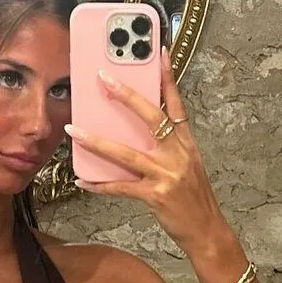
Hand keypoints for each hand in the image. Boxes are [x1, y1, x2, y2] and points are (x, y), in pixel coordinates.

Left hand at [64, 48, 229, 251]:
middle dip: (126, 96)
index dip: (168, 77)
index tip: (158, 52)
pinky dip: (100, 185)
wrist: (207, 230)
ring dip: (97, 141)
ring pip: (127, 153)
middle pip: (152, 118)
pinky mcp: (156, 195)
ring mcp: (167, 174)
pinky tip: (83, 182)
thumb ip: (167, 146)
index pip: (177, 103)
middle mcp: (178, 154)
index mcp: (187, 143)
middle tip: (104, 78)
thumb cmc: (194, 198)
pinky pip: (121, 188)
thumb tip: (134, 132)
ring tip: (74, 131)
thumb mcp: (188, 165)